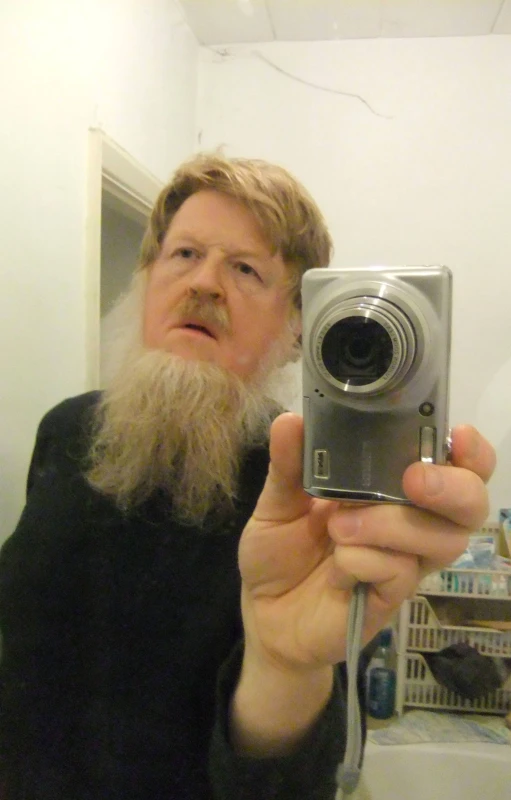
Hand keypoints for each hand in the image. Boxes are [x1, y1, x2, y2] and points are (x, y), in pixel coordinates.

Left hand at [238, 414, 494, 671]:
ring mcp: (403, 562)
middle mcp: (409, 522)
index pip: (453, 465)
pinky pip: (400, 572)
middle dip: (452, 487)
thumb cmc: (280, 551)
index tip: (458, 434)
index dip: (468, 452)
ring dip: (393, 523)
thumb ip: (288, 464)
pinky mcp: (389, 598)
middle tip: (412, 479)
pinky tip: (337, 563)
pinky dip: (366, 559)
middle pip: (470, 504)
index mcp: (389, 487)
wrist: (263, 614)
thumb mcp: (277, 502)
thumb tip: (290, 421)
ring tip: (339, 527)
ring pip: (442, 539)